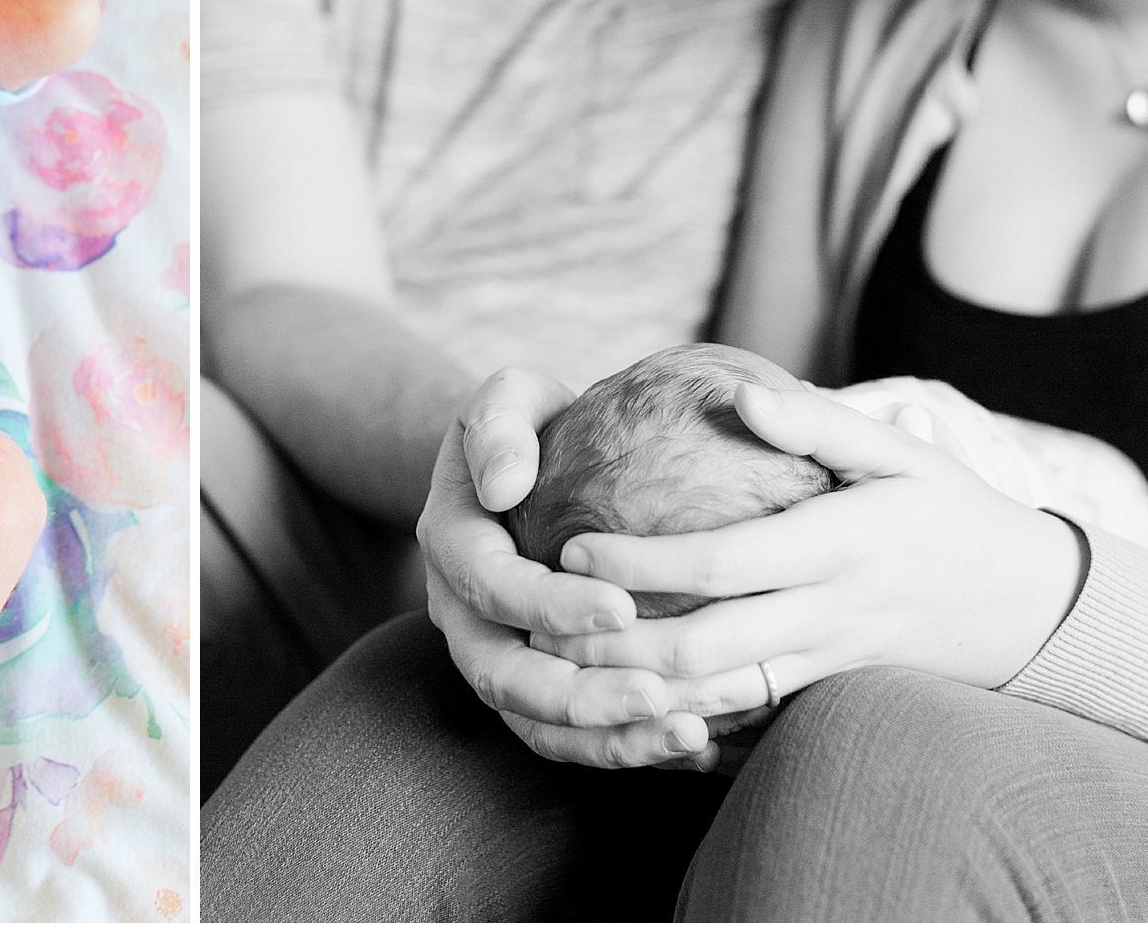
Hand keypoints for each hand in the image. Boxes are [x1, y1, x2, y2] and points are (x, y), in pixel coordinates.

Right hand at [417, 368, 719, 770]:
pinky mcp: (535, 689)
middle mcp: (462, 615)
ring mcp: (494, 657)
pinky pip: (571, 740)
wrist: (520, 470)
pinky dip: (626, 750)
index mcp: (450, 544)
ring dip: (607, 740)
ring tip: (688, 733)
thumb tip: (502, 486)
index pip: (490, 588)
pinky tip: (697, 747)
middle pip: (502, 679)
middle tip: (657, 693)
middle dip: (578, 697)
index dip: (549, 606)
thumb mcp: (507, 397)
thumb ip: (498, 424)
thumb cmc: (529, 425)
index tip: (623, 606)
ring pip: (535, 726)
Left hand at [531, 384, 1084, 717]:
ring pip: (719, 697)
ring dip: (637, 693)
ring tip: (561, 672)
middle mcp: (827, 614)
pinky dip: (684, 718)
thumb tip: (738, 393)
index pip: (721, 564)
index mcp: (836, 546)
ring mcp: (827, 663)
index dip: (639, 565)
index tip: (571, 551)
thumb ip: (815, 421)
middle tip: (541, 624)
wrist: (1028, 606)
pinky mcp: (826, 691)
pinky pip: (747, 715)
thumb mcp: (895, 451)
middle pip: (705, 648)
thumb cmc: (947, 510)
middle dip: (615, 647)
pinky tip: (623, 706)